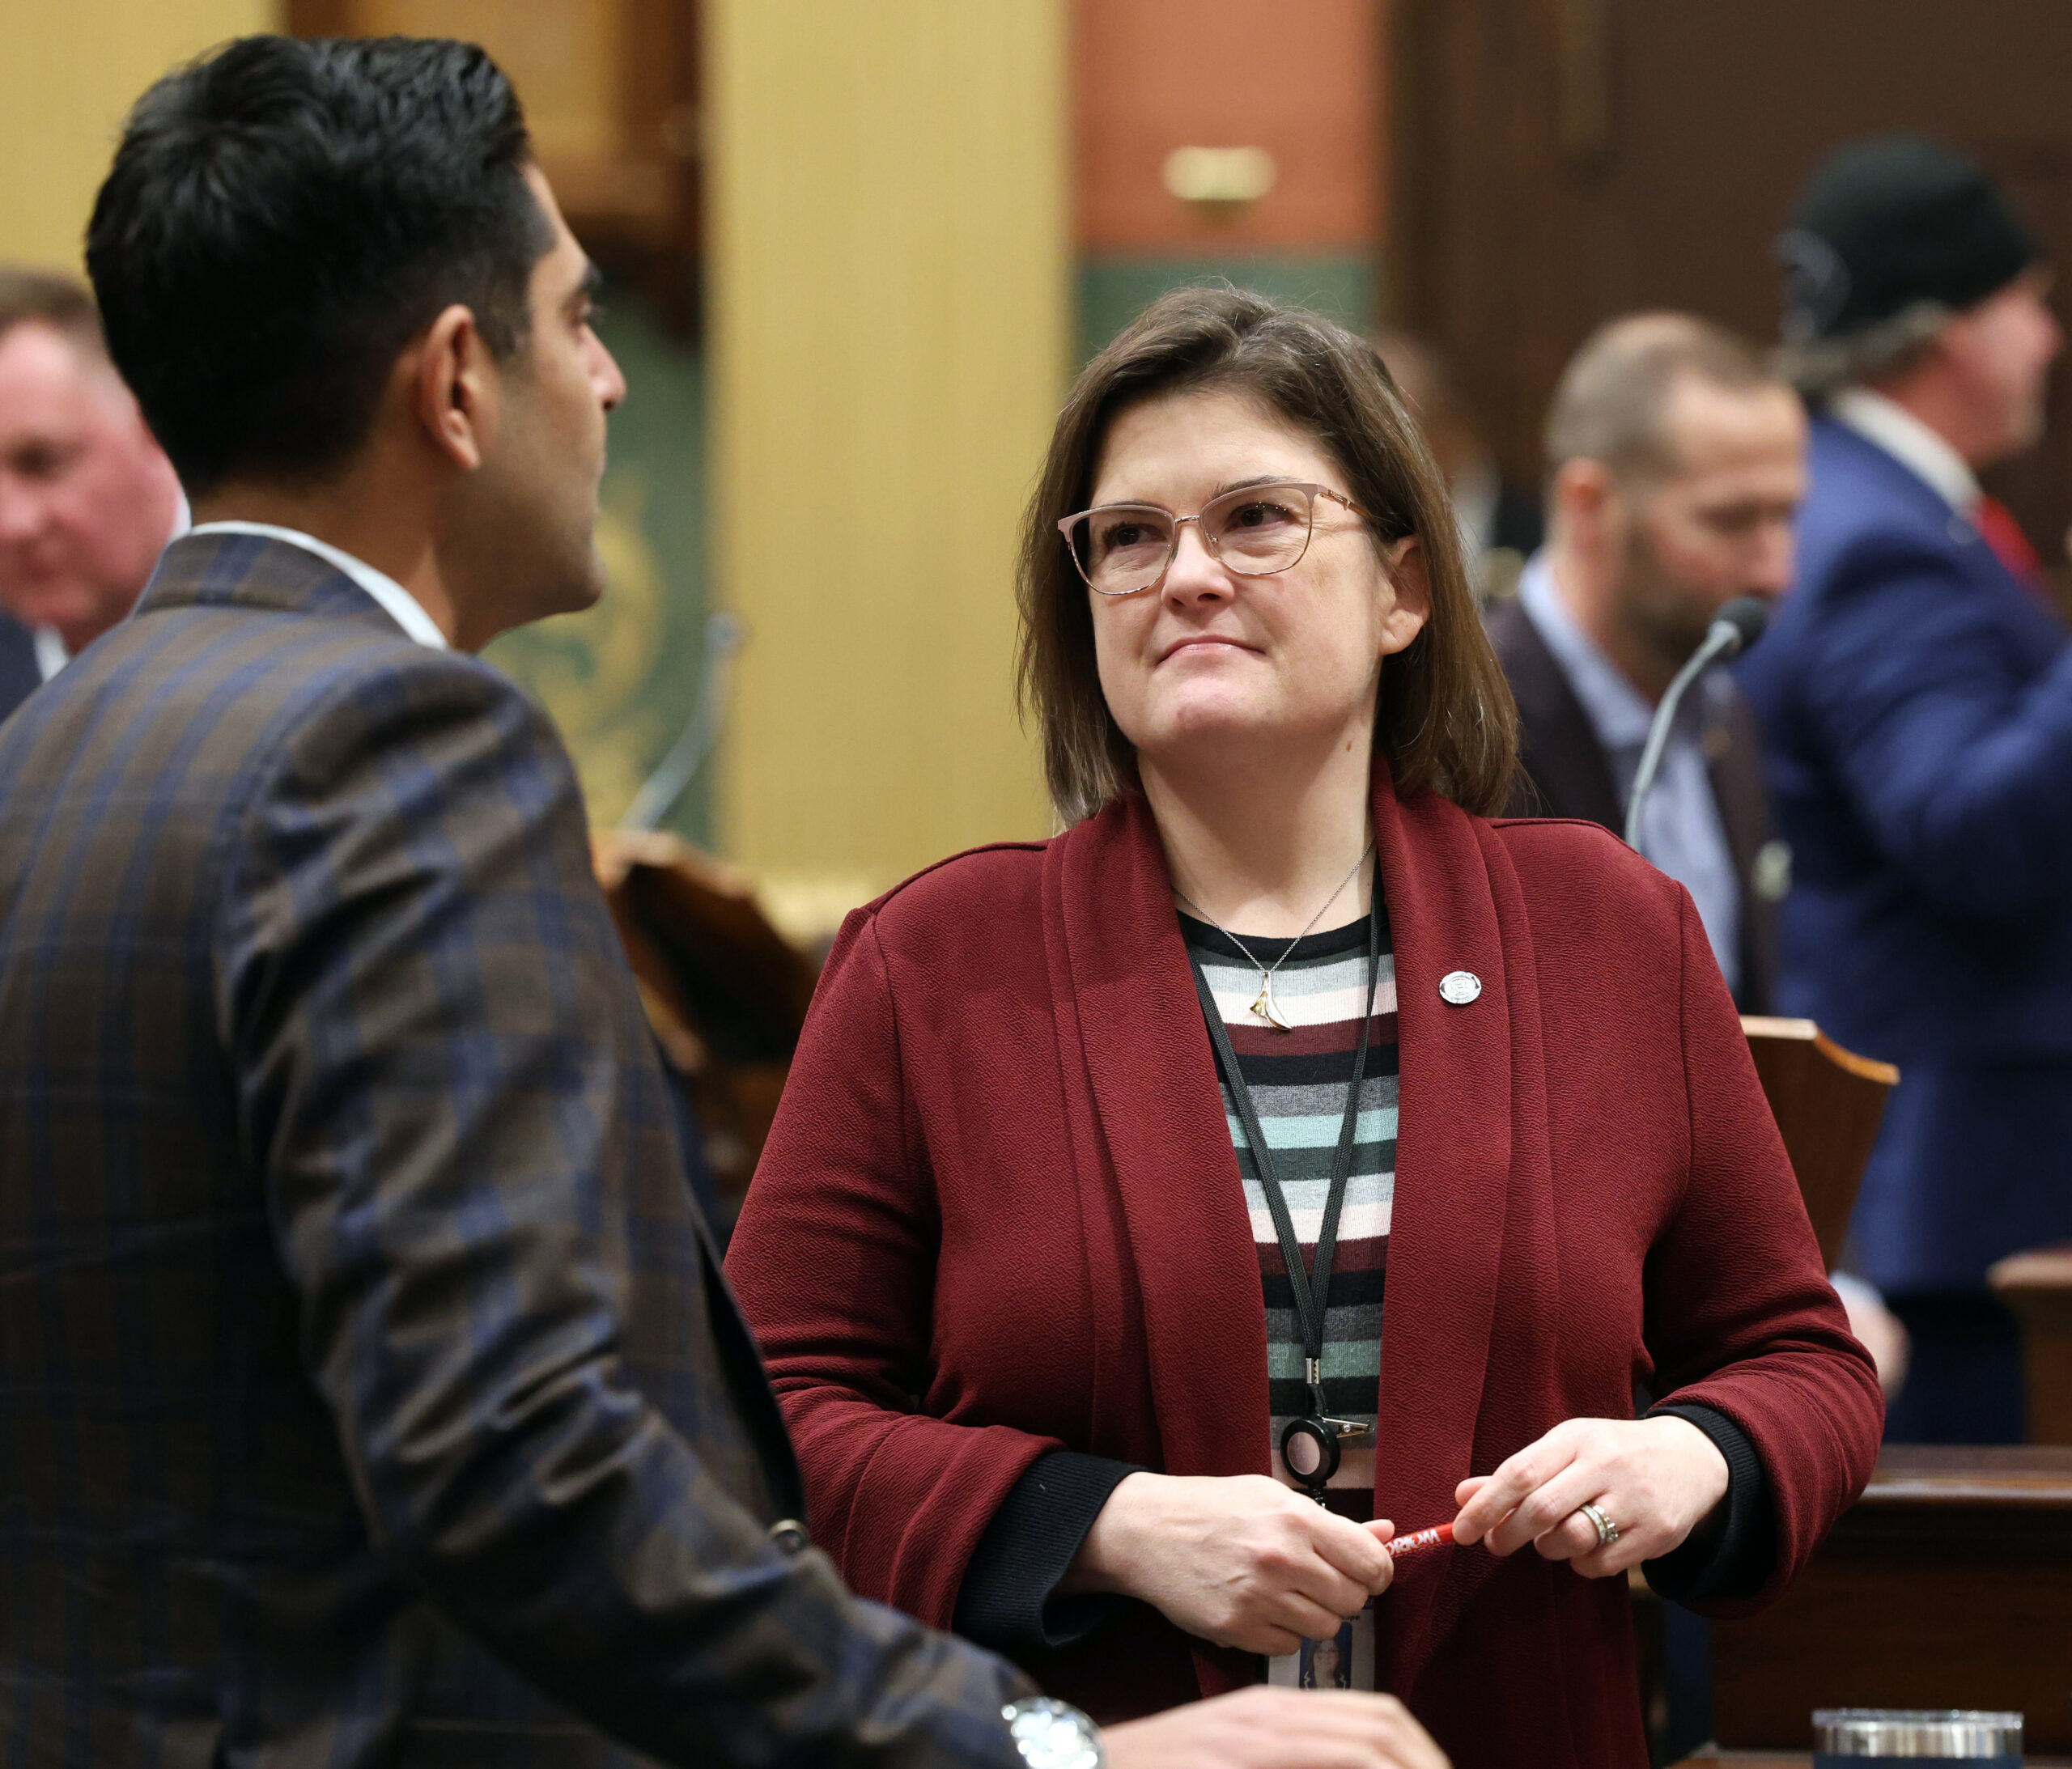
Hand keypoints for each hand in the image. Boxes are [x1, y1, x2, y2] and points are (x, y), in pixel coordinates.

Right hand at [1061, 1472, 1397, 1655]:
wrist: (1146, 1531)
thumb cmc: (1211, 1508)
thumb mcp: (1272, 1496)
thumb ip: (1332, 1521)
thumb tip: (1387, 1533)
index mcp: (1297, 1519)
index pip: (1372, 1562)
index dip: (1376, 1571)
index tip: (1366, 1572)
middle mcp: (1282, 1559)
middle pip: (1353, 1601)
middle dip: (1344, 1593)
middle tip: (1318, 1579)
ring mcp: (1259, 1598)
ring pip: (1326, 1628)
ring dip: (1314, 1614)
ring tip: (1286, 1592)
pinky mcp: (1238, 1629)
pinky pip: (1289, 1646)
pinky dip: (1282, 1632)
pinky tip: (1260, 1606)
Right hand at [1104, 1687, 1450, 1768]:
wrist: (1093, 1761)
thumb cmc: (1170, 1761)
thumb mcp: (1237, 1742)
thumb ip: (1290, 1741)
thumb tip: (1363, 1750)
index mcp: (1276, 1710)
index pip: (1374, 1714)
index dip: (1420, 1750)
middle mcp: (1269, 1719)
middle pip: (1378, 1726)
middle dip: (1423, 1761)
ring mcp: (1250, 1741)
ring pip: (1355, 1745)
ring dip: (1399, 1764)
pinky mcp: (1235, 1755)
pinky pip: (1313, 1756)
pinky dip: (1357, 1766)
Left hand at [1448, 1416, 1727, 1577]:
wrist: (1691, 1459)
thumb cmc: (1610, 1454)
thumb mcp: (1566, 1449)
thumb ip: (1518, 1473)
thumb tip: (1463, 1496)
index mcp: (1577, 1438)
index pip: (1520, 1472)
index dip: (1485, 1506)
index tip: (1461, 1531)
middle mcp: (1606, 1465)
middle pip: (1542, 1510)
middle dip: (1509, 1534)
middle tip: (1496, 1543)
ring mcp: (1635, 1500)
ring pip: (1572, 1539)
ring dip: (1549, 1548)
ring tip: (1551, 1537)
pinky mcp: (1657, 1533)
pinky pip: (1601, 1563)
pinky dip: (1582, 1563)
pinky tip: (1586, 1546)